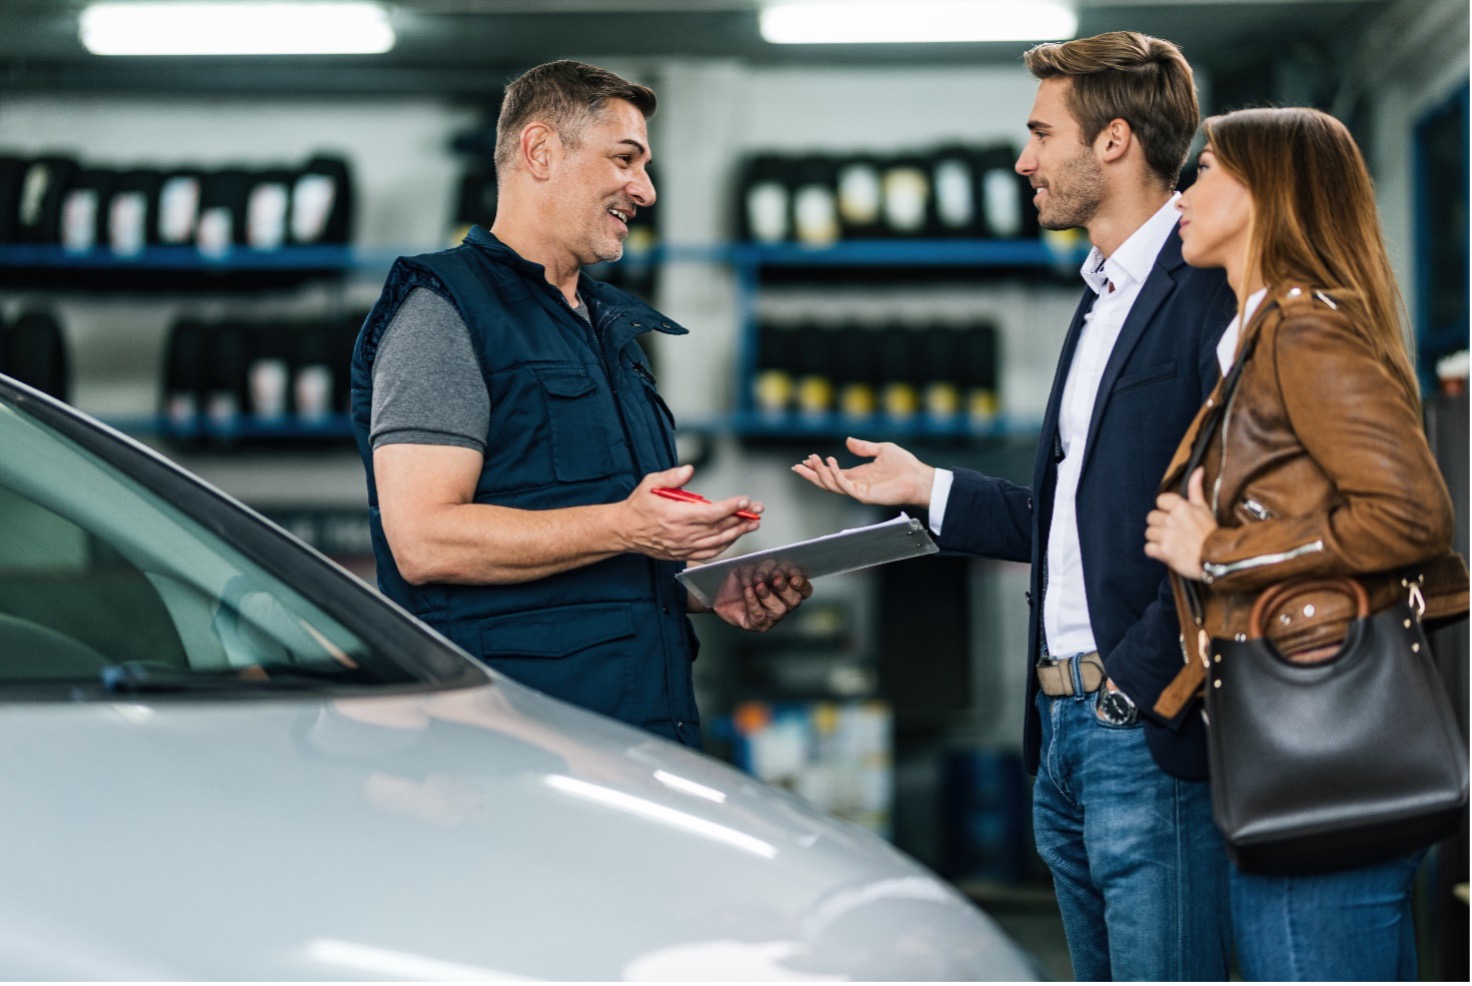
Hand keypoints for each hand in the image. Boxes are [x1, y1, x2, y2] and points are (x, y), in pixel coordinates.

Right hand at [619, 465, 760, 561]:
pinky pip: (709, 554)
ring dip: (737, 533)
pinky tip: (734, 538)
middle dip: (741, 519)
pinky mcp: (682, 554)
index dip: (730, 508)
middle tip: (758, 511)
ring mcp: (683, 547)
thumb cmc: (638, 506)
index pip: (710, 514)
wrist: (624, 531)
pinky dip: (724, 546)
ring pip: (717, 543)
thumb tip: (689, 469)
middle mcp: (681, 534)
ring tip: (752, 524)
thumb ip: (672, 477)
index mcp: (675, 516)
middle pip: (719, 529)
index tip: (745, 501)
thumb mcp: (650, 483)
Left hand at [709, 563, 812, 631]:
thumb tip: (770, 570)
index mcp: (787, 589)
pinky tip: (748, 591)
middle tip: (776, 579)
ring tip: (758, 585)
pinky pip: (758, 615)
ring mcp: (770, 617)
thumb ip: (763, 567)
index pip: (805, 589)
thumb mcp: (752, 567)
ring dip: (768, 595)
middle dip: (785, 588)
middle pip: (794, 600)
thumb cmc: (739, 581)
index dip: (802, 583)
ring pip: (779, 610)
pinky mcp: (755, 625)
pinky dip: (753, 601)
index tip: (794, 576)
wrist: (719, 595)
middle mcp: (783, 604)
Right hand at [791, 437, 934, 507]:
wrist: (918, 477)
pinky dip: (835, 474)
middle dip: (811, 475)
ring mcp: (858, 491)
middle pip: (826, 481)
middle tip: (797, 466)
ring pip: (831, 484)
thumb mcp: (882, 449)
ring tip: (812, 459)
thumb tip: (847, 441)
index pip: (832, 473)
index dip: (819, 467)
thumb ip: (863, 447)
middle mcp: (855, 484)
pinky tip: (830, 461)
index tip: (807, 459)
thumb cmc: (905, 465)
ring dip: (819, 473)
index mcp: (858, 475)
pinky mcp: (863, 495)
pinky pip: (844, 485)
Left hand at [1144, 468, 1216, 579]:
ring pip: (1149, 533)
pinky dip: (1155, 551)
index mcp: (1181, 507)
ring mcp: (1167, 536)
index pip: (1160, 501)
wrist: (1218, 558)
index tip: (1174, 516)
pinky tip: (1166, 551)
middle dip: (1160, 525)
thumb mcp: (1204, 507)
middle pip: (1151, 517)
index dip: (1165, 509)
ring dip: (1157, 538)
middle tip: (1173, 532)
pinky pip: (1148, 548)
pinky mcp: (1164, 552)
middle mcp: (1172, 520)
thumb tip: (1198, 469)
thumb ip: (1195, 488)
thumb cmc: (1211, 533)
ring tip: (1171, 542)